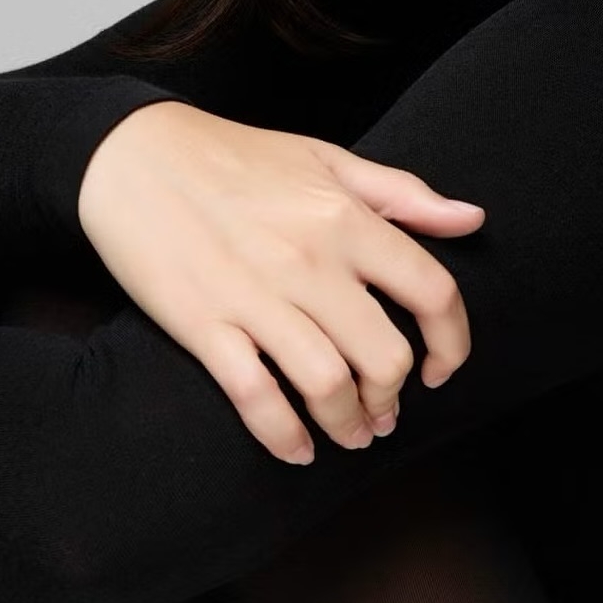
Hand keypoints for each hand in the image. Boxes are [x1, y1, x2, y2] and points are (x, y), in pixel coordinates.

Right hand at [76, 101, 485, 463]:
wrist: (131, 154)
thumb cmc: (232, 154)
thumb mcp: (325, 157)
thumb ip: (402, 194)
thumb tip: (472, 220)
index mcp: (346, 217)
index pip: (433, 293)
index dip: (452, 344)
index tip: (442, 369)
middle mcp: (309, 260)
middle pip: (385, 357)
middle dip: (393, 398)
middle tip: (385, 412)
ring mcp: (254, 297)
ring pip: (327, 387)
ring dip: (348, 425)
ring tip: (349, 434)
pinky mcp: (202, 325)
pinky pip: (256, 398)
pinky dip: (284, 437)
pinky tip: (298, 448)